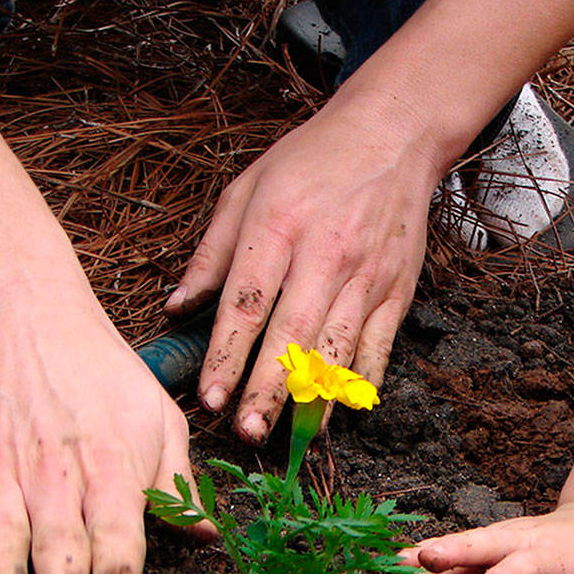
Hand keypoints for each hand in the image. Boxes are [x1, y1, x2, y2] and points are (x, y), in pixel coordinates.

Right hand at [0, 283, 213, 573]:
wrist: (29, 317)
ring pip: (1, 529)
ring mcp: (0, 465)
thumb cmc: (104, 377)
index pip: (119, 528)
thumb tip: (207, 536)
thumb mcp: (158, 418)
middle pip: (61, 540)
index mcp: (112, 464)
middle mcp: (56, 472)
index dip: (118, 570)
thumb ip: (177, 482)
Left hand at [167, 99, 437, 441]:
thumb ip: (211, 252)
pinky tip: (338, 412)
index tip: (208, 397)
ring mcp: (367, 276)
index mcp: (279, 227)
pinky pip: (378, 347)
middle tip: (247, 432)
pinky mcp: (397, 290)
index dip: (227, 355)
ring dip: (314, 398)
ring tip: (290, 437)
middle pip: (293, 335)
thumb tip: (176, 307)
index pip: (247, 303)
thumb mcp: (247, 188)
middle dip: (268, 389)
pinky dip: (359, 384)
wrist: (392, 136)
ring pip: (338, 349)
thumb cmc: (311, 161)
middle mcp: (326, 255)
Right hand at [391, 502, 573, 573]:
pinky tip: (394, 567)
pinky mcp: (486, 549)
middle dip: (453, 553)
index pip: (528, 563)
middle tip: (422, 563)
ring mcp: (500, 542)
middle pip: (483, 545)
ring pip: (461, 547)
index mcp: (554, 553)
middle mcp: (520, 541)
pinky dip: (422, 557)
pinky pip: (452, 553)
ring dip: (428, 558)